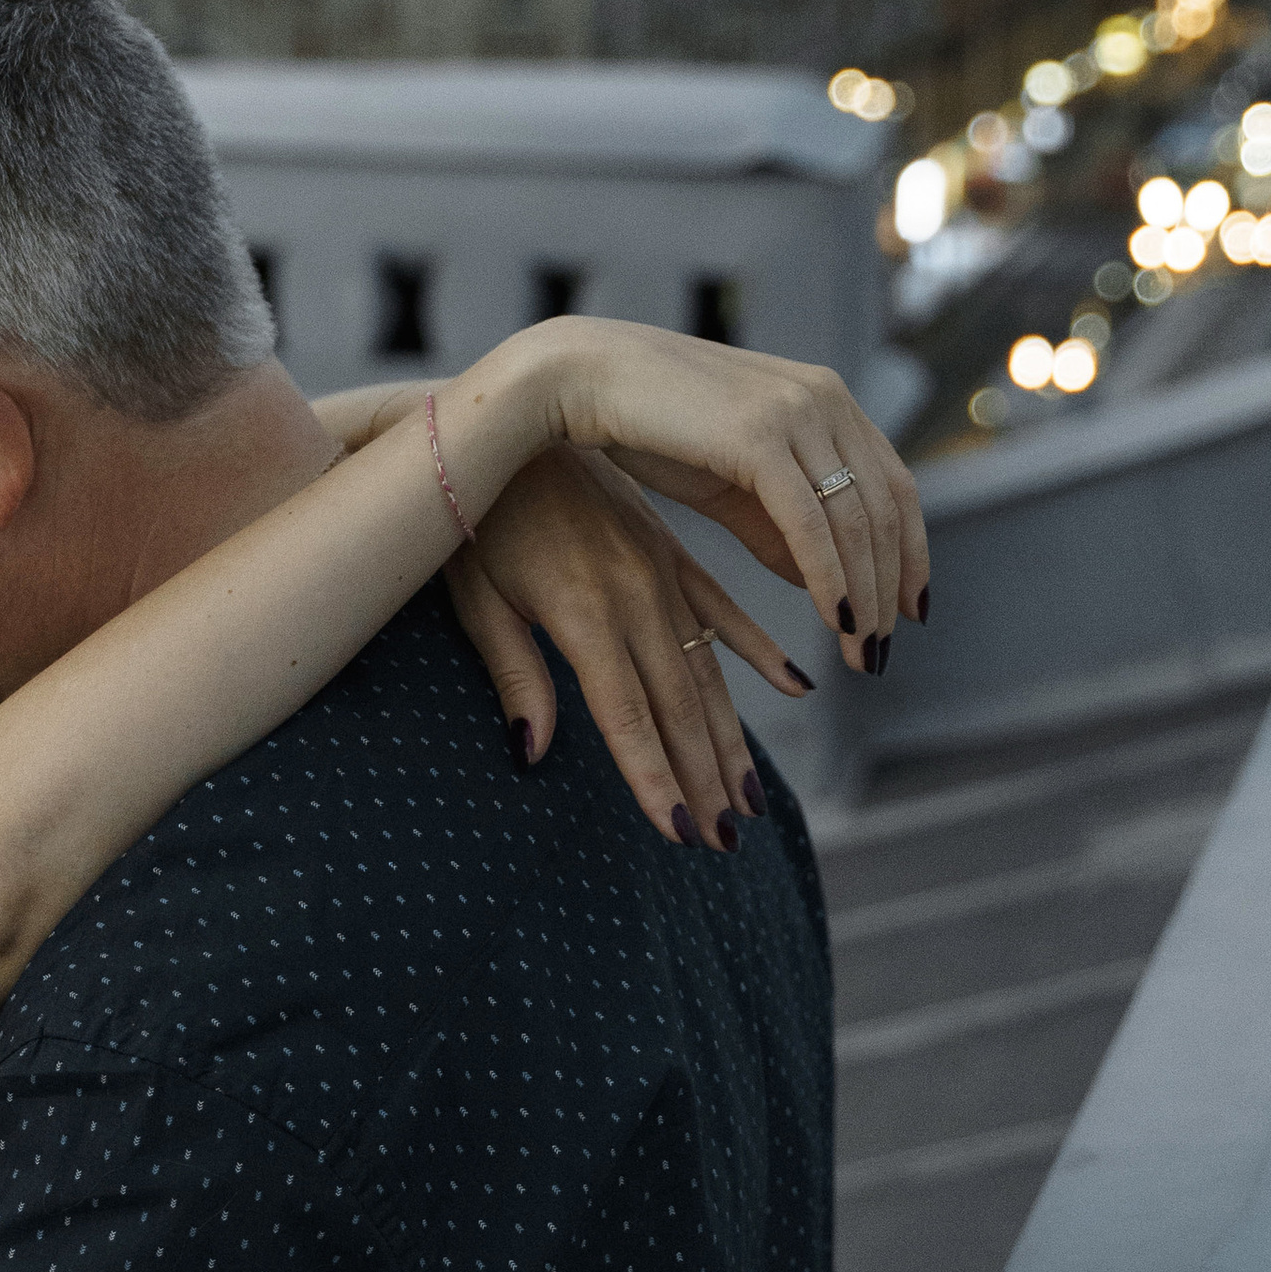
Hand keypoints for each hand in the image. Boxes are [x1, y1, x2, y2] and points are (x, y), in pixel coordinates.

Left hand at [445, 448, 810, 846]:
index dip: (654, 779)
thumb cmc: (477, 522)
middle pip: (678, 707)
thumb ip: (512, 672)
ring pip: (706, 670)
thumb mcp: (475, 596)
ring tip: (751, 801)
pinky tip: (795, 686)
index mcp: (584, 611)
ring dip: (730, 738)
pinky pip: (722, 610)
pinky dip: (757, 651)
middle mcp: (635, 596)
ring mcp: (660, 573)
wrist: (510, 426)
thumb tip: (530, 753)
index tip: (682, 834)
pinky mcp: (670, 553)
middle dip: (703, 780)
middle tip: (729, 844)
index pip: (626, 716)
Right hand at [512, 324, 926, 673]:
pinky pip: (812, 524)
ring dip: (866, 596)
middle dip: (891, 587)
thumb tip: (823, 578)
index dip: (911, 550)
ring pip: (856, 521)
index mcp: (822, 397)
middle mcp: (822, 397)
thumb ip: (777, 524)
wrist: (576, 376)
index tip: (911, 609)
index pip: (893, 483)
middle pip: (886, 508)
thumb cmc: (642, 423)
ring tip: (861, 652)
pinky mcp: (759, 436)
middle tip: (882, 651)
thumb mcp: (726, 478)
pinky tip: (835, 620)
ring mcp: (795, 411)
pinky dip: (831, 578)